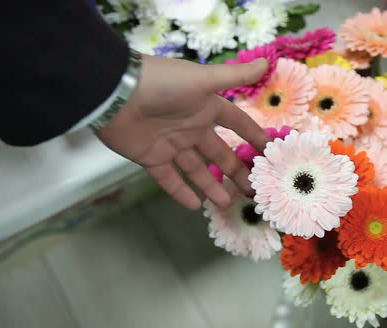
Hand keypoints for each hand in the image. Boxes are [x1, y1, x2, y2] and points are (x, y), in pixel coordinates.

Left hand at [95, 55, 269, 209]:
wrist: (115, 94)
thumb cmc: (164, 84)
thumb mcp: (203, 79)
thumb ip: (235, 75)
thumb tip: (266, 62)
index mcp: (206, 107)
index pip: (236, 124)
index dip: (253, 137)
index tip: (270, 153)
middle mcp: (192, 127)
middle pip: (219, 153)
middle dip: (236, 171)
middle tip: (252, 190)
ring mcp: (172, 144)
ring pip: (197, 169)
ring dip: (212, 186)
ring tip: (227, 202)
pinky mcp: (151, 158)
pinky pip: (169, 179)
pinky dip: (181, 192)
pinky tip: (196, 206)